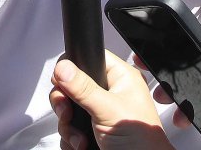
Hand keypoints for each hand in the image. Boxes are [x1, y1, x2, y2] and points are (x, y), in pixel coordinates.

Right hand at [49, 53, 173, 149]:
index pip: (90, 59)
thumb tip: (63, 67)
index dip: (72, 67)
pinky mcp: (91, 131)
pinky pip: (69, 128)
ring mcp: (98, 114)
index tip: (60, 82)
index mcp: (119, 79)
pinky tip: (81, 145)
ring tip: (80, 139)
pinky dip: (70, 139)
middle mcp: (108, 94)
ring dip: (68, 126)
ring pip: (68, 110)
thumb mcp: (109, 110)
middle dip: (65, 104)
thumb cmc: (140, 141)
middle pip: (72, 86)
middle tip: (68, 114)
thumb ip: (84, 88)